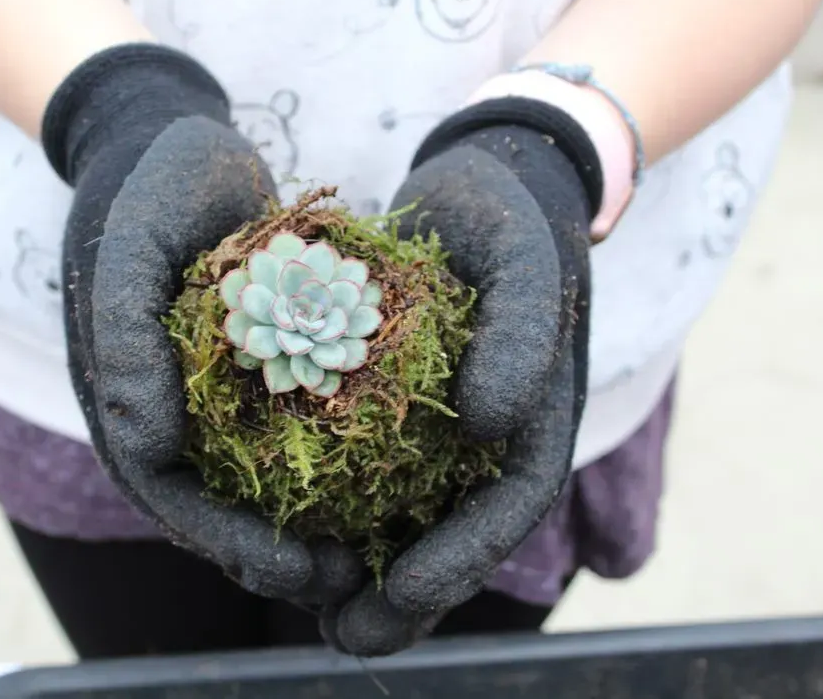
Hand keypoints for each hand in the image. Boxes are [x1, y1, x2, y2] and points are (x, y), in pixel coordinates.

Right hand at [42, 44, 364, 606]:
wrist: (170, 140)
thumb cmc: (147, 188)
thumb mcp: (128, 248)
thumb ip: (122, 343)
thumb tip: (145, 449)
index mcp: (123, 393)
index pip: (164, 490)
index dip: (224, 539)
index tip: (292, 569)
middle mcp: (163, 403)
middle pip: (212, 500)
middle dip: (272, 550)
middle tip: (342, 582)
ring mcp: (206, 386)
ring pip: (252, 475)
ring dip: (301, 522)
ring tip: (366, 557)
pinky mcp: (252, 361)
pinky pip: (285, 423)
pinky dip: (324, 459)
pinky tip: (382, 482)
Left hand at [323, 97, 603, 655]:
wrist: (487, 185)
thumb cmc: (512, 221)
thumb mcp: (526, 262)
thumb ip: (522, 334)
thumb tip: (491, 424)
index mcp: (536, 418)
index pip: (508, 506)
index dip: (462, 558)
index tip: (405, 592)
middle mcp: (491, 438)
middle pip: (456, 535)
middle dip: (407, 599)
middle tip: (348, 637)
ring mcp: (446, 429)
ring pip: (409, 518)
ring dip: (367, 573)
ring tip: (313, 614)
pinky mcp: (400, 407)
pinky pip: (369, 470)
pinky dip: (336, 510)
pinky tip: (285, 535)